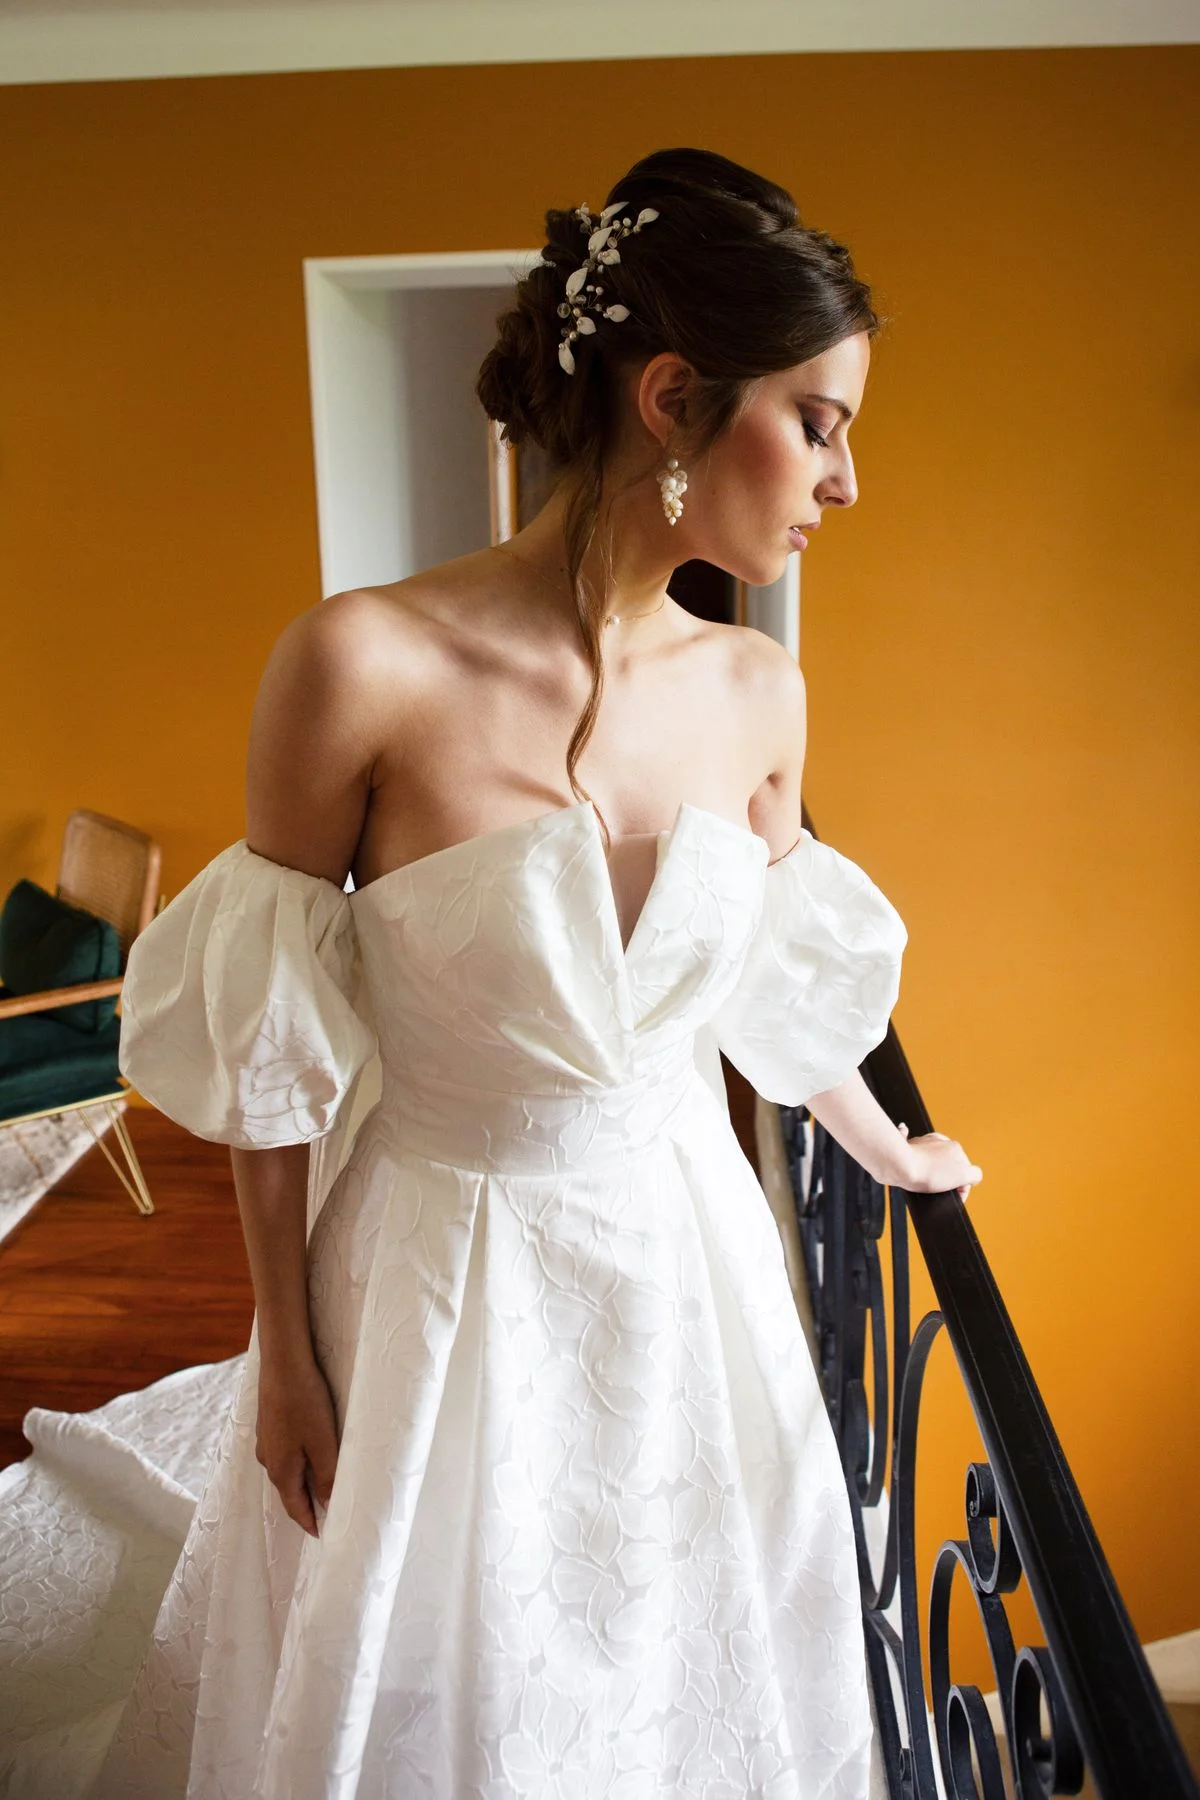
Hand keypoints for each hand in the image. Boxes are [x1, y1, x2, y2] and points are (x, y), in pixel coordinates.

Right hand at [255, 1352, 339, 1536]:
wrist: (283, 1362)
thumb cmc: (304, 1401)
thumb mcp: (323, 1442)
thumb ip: (326, 1476)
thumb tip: (328, 1506)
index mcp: (281, 1470)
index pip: (296, 1509)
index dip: (310, 1523)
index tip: (323, 1536)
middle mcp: (269, 1460)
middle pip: (289, 1492)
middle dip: (306, 1506)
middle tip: (326, 1516)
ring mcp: (266, 1441)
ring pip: (286, 1471)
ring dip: (302, 1483)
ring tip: (321, 1489)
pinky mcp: (270, 1424)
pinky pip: (284, 1453)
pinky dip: (298, 1463)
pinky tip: (309, 1454)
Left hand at [895, 1123, 981, 1199]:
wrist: (899, 1166)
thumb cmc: (928, 1172)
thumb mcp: (962, 1175)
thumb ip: (974, 1174)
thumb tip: (973, 1176)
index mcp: (955, 1148)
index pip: (965, 1171)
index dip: (961, 1187)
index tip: (952, 1195)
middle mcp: (940, 1141)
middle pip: (950, 1164)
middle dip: (946, 1177)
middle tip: (937, 1188)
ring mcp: (924, 1142)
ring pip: (933, 1158)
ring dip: (932, 1167)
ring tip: (924, 1178)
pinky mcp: (908, 1146)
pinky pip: (914, 1148)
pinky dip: (915, 1152)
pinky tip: (914, 1157)